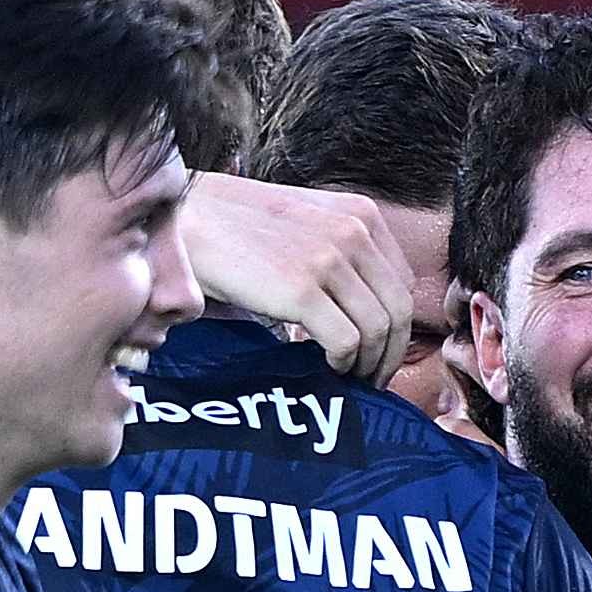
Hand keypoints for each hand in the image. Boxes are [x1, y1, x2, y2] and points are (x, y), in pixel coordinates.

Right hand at [179, 172, 412, 388]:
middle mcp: (353, 232)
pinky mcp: (300, 290)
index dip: (398, 324)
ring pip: (378, 330)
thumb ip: (344, 251)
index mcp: (361, 214)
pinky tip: (327, 365)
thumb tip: (370, 308)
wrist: (188, 220)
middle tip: (374, 377)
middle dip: (391, 353)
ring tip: (350, 376)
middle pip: (398, 311)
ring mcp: (328, 260)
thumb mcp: (309, 222)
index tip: (383, 350)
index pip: (403, 284)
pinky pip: (346, 342)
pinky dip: (342, 363)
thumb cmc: (241, 228)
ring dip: (368, 364)